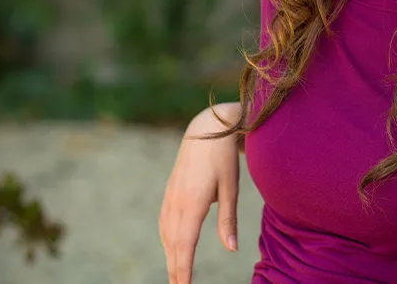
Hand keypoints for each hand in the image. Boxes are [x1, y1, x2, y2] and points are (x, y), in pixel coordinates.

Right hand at [159, 102, 242, 283]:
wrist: (207, 128)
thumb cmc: (224, 157)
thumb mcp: (231, 187)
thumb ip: (228, 219)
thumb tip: (231, 249)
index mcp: (193, 203)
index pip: (185, 244)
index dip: (184, 268)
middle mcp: (177, 201)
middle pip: (173, 244)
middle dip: (175, 269)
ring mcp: (171, 195)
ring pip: (166, 234)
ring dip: (170, 256)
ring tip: (176, 275)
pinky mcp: (171, 190)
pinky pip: (165, 221)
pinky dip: (167, 239)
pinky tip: (172, 247)